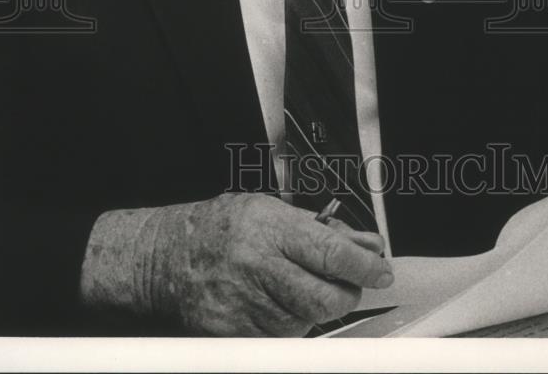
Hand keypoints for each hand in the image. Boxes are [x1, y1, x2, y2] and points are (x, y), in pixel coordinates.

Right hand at [133, 193, 392, 334]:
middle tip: (349, 283)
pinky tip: (280, 303)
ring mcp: (246, 304)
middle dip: (347, 293)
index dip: (364, 265)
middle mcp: (258, 267)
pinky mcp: (236, 334)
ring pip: (307, 322)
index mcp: (269, 229)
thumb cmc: (220, 227)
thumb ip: (320, 228)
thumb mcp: (270, 209)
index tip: (380, 269)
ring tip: (303, 286)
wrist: (166, 257)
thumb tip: (365, 244)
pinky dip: (292, 324)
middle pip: (325, 298)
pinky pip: (282, 338)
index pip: (331, 252)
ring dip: (318, 308)